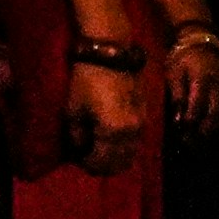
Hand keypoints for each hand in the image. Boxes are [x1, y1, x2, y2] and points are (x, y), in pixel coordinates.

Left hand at [60, 56, 149, 174]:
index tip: (78, 159)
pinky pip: (137, 137)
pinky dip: (125, 143)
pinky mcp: (145, 111)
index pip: (103, 163)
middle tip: (90, 158)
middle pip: (122, 162)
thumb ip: (77, 136)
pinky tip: (112, 135)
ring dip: (117, 155)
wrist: (110, 53)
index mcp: (113, 133)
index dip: (89, 165)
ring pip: (132, 152)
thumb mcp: (73, 111)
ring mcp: (142, 122)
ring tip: (101, 148)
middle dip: (105, 165)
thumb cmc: (86, 80)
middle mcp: (132, 132)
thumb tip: (80, 148)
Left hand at [161, 22, 218, 132]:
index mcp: (202, 79)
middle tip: (190, 143)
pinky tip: (208, 136)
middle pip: (215, 114)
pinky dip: (218, 128)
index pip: (198, 104)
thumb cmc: (183, 61)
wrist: (202, 47)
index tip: (181, 130)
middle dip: (203, 131)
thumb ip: (177, 96)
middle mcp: (218, 87)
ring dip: (212, 133)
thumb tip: (178, 120)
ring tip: (198, 144)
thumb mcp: (174, 74)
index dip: (190, 120)